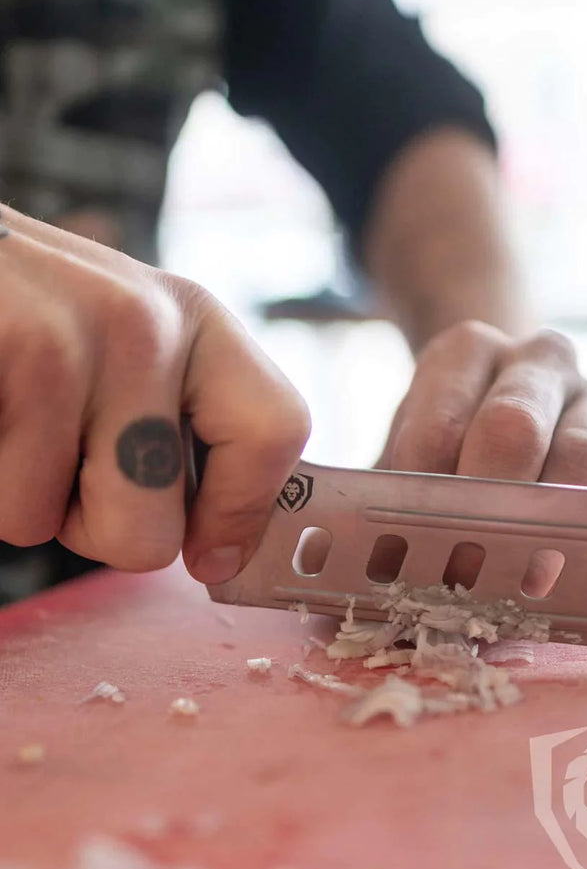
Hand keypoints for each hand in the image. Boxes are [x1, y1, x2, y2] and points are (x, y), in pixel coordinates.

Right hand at [0, 205, 309, 582]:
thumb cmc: (21, 312)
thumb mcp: (123, 340)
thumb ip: (178, 420)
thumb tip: (221, 549)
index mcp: (194, 317)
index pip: (278, 431)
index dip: (243, 514)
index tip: (210, 556)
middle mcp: (146, 321)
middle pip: (155, 534)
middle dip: (98, 528)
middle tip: (61, 458)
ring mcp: (70, 339)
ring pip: (58, 528)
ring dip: (26, 498)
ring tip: (14, 416)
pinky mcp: (5, 351)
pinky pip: (7, 505)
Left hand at [376, 322, 586, 594]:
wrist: (518, 413)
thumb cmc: (449, 444)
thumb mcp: (406, 454)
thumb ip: (378, 499)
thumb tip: (338, 565)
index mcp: (467, 351)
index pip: (437, 424)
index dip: (420, 498)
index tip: (403, 558)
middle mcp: (539, 358)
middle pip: (512, 429)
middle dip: (482, 513)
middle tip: (458, 579)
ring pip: (583, 459)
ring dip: (543, 532)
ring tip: (512, 588)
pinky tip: (567, 586)